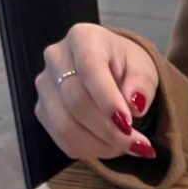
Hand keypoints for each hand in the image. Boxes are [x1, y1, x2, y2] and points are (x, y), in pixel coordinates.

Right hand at [35, 24, 159, 160]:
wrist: (110, 73)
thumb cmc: (126, 68)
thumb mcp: (144, 69)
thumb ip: (142, 83)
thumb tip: (134, 104)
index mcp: (83, 38)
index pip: (90, 68)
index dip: (108, 100)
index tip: (128, 123)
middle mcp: (56, 58)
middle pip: (77, 102)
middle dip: (110, 130)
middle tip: (139, 144)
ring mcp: (45, 86)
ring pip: (66, 126)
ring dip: (102, 145)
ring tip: (128, 145)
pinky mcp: (43, 111)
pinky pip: (64, 141)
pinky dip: (92, 151)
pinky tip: (111, 146)